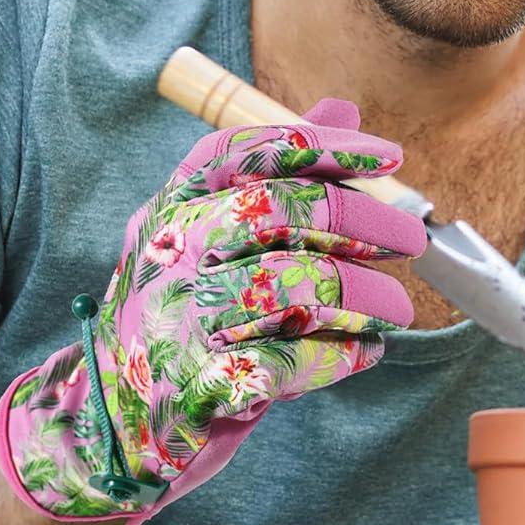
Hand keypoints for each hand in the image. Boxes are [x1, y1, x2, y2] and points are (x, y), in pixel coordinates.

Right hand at [0, 97, 424, 524]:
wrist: (113, 415)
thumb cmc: (184, 314)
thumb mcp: (213, 235)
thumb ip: (276, 174)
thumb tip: (343, 109)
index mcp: (176, 204)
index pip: (249, 152)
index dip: (325, 149)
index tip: (391, 157)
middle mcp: (170, 250)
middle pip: (274, 211)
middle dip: (359, 221)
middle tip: (411, 241)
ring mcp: (177, 316)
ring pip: (287, 287)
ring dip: (361, 296)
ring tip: (395, 309)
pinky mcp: (195, 381)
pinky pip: (286, 361)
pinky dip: (339, 356)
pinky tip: (363, 353)